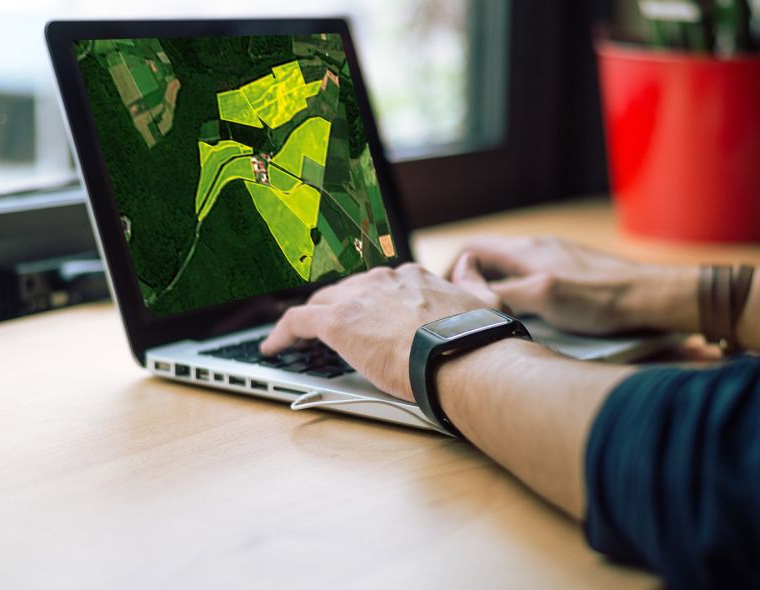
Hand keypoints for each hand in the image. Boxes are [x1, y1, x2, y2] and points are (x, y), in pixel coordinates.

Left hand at [259, 264, 496, 401]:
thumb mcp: (485, 299)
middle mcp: (383, 280)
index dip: (369, 302)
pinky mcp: (337, 322)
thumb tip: (469, 262)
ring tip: (298, 338)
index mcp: (413, 277)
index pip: (380, 286)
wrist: (462, 357)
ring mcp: (358, 298)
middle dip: (337, 309)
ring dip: (309, 320)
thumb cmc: (476, 338)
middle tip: (329, 330)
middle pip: (347, 291)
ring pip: (321, 302)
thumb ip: (472, 278)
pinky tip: (273, 348)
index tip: (365, 317)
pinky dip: (282, 334)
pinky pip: (297, 321)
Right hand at [449, 236, 694, 334]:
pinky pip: (535, 276)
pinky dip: (521, 291)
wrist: (649, 298)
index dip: (452, 270)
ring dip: (497, 287)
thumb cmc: (601, 298)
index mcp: (527, 251)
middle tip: (463, 307)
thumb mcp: (545, 298)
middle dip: (472, 280)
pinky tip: (531, 312)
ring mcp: (559, 258)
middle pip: (492, 258)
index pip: (474, 249)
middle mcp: (540, 248)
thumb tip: (470, 295)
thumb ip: (504, 294)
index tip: (443, 294)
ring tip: (492, 312)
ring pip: (514, 268)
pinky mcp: (575, 271)